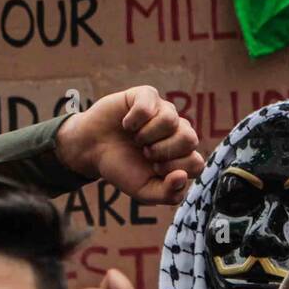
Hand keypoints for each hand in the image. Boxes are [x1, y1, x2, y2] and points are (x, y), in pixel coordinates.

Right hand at [55, 86, 202, 204]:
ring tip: (136, 139)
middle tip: (145, 153)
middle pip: (190, 139)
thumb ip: (167, 194)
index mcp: (182, 154)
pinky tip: (126, 125)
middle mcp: (178, 130)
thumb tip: (181, 176)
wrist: (91, 149)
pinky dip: (133, 120)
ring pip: (171, 120)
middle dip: (162, 151)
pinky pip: (148, 106)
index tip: (154, 169)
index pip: (196, 163)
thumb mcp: (143, 191)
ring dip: (146, 135)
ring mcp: (163, 110)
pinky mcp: (146, 95)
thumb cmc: (121, 167)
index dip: (173, 169)